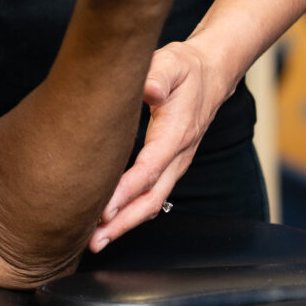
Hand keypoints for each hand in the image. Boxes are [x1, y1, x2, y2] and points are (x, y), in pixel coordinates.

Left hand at [89, 39, 227, 251]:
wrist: (211, 74)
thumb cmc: (185, 69)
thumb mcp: (171, 62)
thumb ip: (158, 74)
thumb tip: (149, 88)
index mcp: (176, 132)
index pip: (149, 168)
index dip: (126, 191)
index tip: (103, 208)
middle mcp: (178, 155)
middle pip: (152, 197)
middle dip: (123, 222)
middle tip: (94, 241)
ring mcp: (176, 164)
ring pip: (152, 202)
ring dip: (125, 224)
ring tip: (96, 242)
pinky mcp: (170, 166)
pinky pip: (152, 195)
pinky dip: (131, 213)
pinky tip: (110, 223)